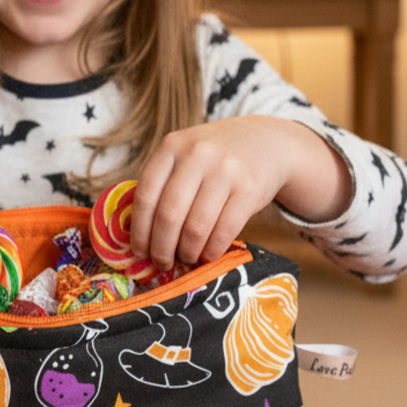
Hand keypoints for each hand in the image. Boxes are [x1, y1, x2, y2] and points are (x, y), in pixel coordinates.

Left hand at [128, 116, 352, 269]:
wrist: (266, 143)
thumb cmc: (215, 159)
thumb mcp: (185, 156)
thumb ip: (163, 185)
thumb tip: (141, 238)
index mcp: (171, 146)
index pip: (145, 195)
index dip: (139, 230)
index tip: (139, 251)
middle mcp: (196, 154)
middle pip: (168, 215)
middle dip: (161, 248)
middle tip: (162, 263)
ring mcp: (225, 170)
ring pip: (195, 227)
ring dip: (187, 252)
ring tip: (186, 258)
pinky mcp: (250, 189)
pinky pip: (223, 231)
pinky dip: (212, 251)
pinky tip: (207, 255)